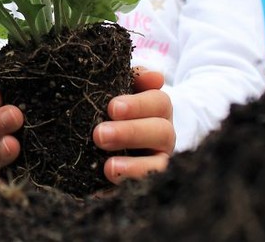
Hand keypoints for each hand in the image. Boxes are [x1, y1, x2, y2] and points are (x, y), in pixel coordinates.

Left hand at [92, 67, 174, 183]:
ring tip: (109, 167)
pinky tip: (105, 185)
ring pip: (159, 165)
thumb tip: (156, 77)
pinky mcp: (146, 182)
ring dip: (135, 166)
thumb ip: (135, 78)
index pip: (159, 102)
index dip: (138, 104)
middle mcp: (163, 135)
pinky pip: (143, 186)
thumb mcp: (124, 88)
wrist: (107, 135)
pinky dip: (125, 186)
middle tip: (100, 134)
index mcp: (158, 109)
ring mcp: (158, 160)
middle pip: (161, 132)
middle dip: (131, 133)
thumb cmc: (117, 106)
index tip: (112, 108)